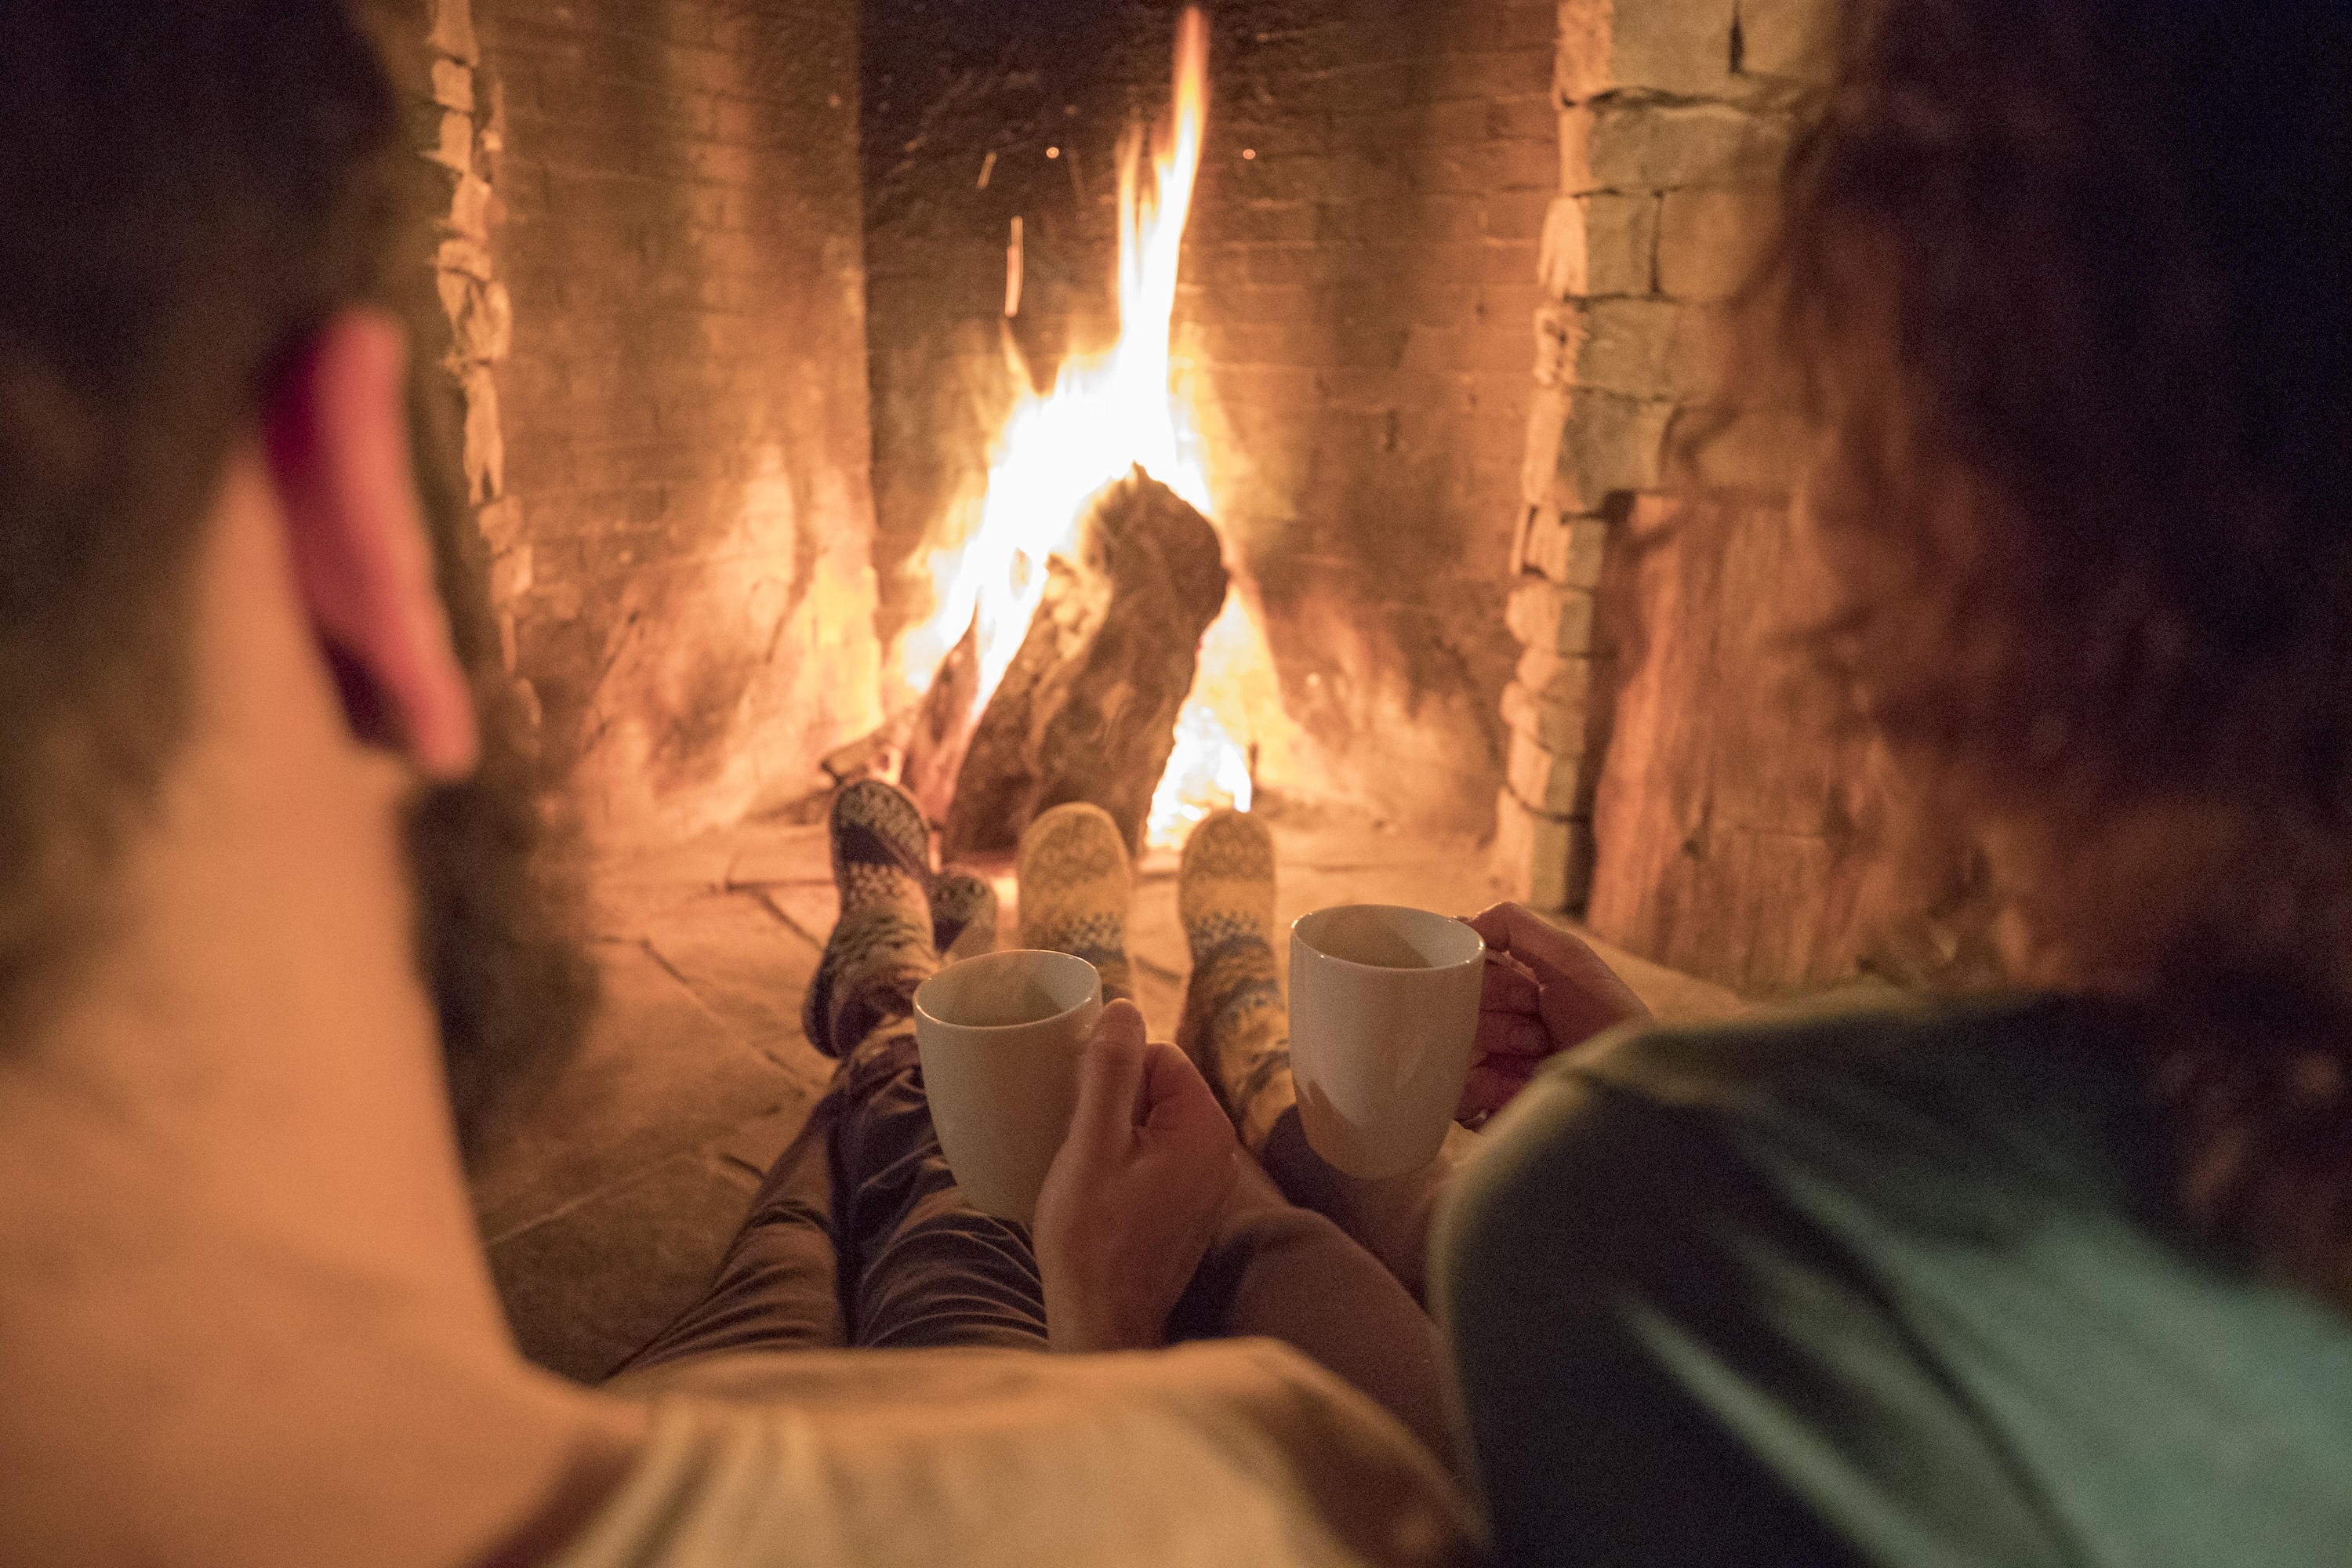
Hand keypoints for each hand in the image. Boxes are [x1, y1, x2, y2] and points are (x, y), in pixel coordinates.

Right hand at [1033, 1000, 1239, 1352]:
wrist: (1102, 1323)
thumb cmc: (1092, 1239)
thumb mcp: (1091, 1145)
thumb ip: (1109, 1073)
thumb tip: (1122, 1008)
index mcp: (1204, 1126)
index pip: (1157, 1055)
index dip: (1110, 1074)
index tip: (1080, 1114)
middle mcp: (1217, 1151)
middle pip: (1155, 1088)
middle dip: (1110, 1105)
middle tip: (1079, 1150)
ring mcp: (1203, 1183)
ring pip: (1148, 1124)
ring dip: (1111, 1137)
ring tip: (1084, 1177)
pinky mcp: (1185, 1208)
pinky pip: (1150, 1159)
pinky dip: (1120, 1166)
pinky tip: (1095, 1197)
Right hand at [1460, 903, 1649, 1121]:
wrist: (1624, 1095)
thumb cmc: (1607, 1022)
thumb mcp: (1568, 956)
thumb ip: (1512, 923)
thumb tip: (1458, 923)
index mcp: (1514, 986)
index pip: (1464, 968)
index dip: (1489, 978)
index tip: (1527, 991)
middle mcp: (1498, 1022)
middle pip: (1452, 1007)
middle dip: (1494, 1015)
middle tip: (1534, 1025)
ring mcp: (1490, 1064)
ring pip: (1448, 1046)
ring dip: (1493, 1049)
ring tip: (1535, 1057)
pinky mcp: (1484, 1104)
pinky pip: (1453, 1090)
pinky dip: (1484, 1088)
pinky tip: (1520, 1087)